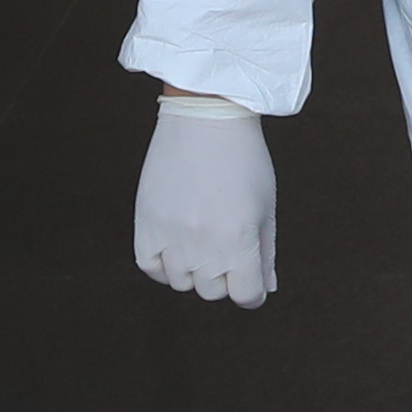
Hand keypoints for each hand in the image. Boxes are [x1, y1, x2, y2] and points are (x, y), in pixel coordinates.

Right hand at [135, 93, 276, 305]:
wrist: (205, 115)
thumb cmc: (243, 159)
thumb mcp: (265, 206)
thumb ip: (266, 252)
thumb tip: (265, 289)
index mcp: (240, 241)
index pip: (247, 296)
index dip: (253, 291)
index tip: (251, 279)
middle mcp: (204, 245)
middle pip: (214, 292)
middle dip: (225, 276)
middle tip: (226, 244)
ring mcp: (171, 236)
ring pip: (182, 283)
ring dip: (194, 270)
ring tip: (201, 237)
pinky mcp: (146, 223)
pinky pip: (151, 267)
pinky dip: (164, 264)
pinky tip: (176, 245)